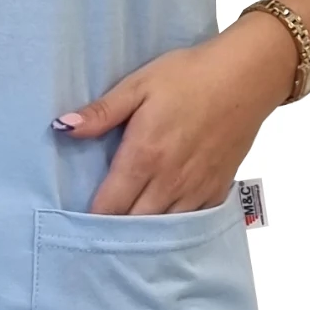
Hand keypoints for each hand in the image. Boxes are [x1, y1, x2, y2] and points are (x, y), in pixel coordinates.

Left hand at [52, 21, 294, 214]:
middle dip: (112, 232)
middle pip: (133, 225)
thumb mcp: (139, 84)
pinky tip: (160, 223)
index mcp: (144, 155)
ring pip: (162, 230)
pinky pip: (190, 222)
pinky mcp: (217, 189)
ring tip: (123, 234)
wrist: (246, 76)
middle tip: (94, 232)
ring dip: (142, 233)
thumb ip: (102, 112)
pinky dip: (173, 227)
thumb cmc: (189, 75)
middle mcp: (169, 181)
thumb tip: (63, 127)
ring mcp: (196, 189)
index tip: (74, 222)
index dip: (89, 219)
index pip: (109, 206)